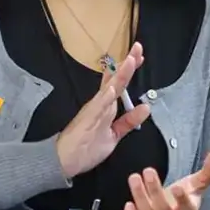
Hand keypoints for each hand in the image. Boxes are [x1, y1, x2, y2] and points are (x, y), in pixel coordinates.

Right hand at [56, 43, 151, 178]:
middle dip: (127, 65)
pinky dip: (104, 98)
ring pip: (108, 90)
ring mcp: (93, 111)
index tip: (139, 56)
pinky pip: (97, 108)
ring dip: (119, 76)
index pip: (119, 84)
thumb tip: (145, 108)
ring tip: (129, 61)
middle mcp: (100, 104)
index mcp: (106, 107)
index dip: (129, 70)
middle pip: (115, 81)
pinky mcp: (87, 120)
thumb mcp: (114, 135)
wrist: (63, 160)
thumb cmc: (86, 148)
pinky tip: (111, 88)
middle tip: (138, 48)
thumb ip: (128, 121)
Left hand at [124, 151, 209, 209]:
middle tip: (148, 170)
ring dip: (140, 197)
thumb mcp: (195, 186)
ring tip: (134, 177)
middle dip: (155, 190)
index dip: (183, 199)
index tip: (177, 187)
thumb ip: (207, 172)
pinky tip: (128, 204)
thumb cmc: (181, 200)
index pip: (188, 208)